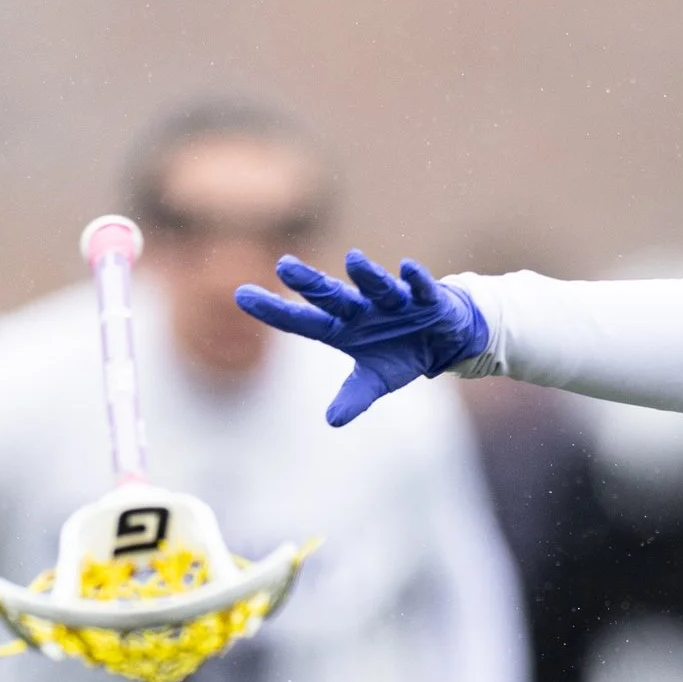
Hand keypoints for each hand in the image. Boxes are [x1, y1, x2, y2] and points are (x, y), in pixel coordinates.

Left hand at [234, 250, 488, 425]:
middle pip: (332, 295)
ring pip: (375, 286)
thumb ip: (355, 397)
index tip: (240, 295)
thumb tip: (333, 421)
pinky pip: (420, 287)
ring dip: (366, 275)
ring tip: (354, 259)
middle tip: (284, 266)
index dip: (274, 310)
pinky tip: (407, 268)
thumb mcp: (376, 381)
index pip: (302, 320)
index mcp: (343, 328)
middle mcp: (362, 308)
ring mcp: (393, 300)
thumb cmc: (399, 353)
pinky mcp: (426, 298)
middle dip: (311, 282)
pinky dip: (415, 280)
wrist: (442, 338)